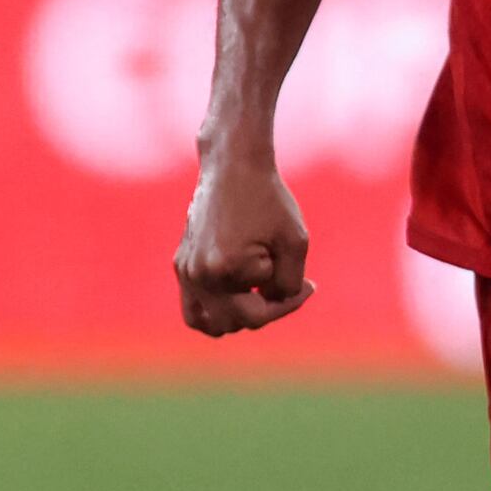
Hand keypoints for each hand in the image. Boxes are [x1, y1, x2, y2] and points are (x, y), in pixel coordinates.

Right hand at [175, 151, 312, 336]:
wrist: (232, 167)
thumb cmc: (268, 200)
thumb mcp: (295, 242)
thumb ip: (288, 284)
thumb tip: (273, 302)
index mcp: (225, 269)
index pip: (258, 315)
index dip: (288, 305)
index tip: (309, 285)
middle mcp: (198, 274)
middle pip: (232, 324)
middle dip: (264, 311)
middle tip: (283, 287)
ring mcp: (185, 270)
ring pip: (205, 323)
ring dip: (234, 318)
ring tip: (257, 297)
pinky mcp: (181, 264)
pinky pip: (193, 306)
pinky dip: (216, 308)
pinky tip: (239, 293)